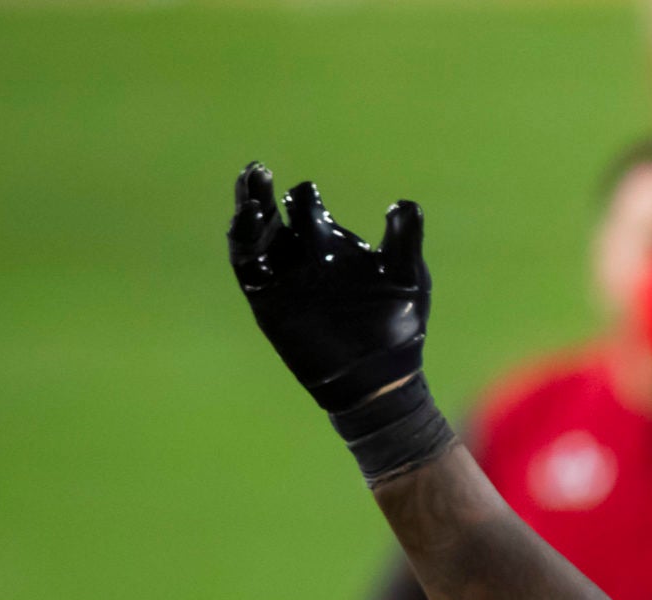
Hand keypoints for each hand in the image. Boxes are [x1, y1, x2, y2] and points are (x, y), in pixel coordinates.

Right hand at [227, 163, 429, 413]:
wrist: (380, 377)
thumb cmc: (398, 326)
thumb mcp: (407, 277)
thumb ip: (404, 239)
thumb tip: (404, 203)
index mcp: (331, 246)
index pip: (307, 210)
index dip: (303, 197)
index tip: (305, 191)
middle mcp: (302, 258)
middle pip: (274, 215)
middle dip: (261, 191)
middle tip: (259, 170)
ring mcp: (283, 278)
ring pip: (255, 233)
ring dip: (247, 206)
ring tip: (249, 183)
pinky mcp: (268, 299)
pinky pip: (247, 265)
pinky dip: (243, 239)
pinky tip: (249, 218)